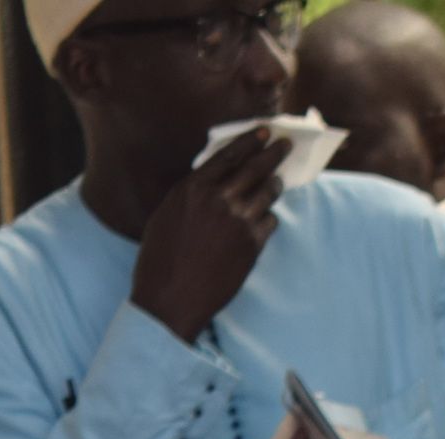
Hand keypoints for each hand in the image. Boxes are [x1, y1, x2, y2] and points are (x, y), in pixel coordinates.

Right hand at [129, 128, 289, 343]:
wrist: (170, 302)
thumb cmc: (159, 262)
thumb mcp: (165, 216)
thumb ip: (190, 195)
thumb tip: (211, 180)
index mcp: (193, 189)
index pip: (229, 155)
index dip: (250, 140)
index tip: (263, 131)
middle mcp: (219, 200)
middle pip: (256, 167)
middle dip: (274, 152)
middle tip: (285, 144)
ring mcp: (239, 221)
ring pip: (268, 192)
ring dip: (274, 184)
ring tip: (277, 181)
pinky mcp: (252, 245)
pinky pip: (270, 221)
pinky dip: (268, 218)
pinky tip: (264, 221)